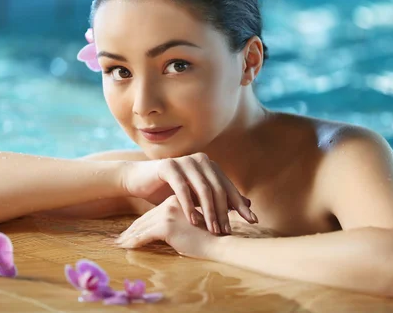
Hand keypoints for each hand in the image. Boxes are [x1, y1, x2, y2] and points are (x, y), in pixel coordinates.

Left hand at [115, 195, 215, 258]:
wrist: (221, 242)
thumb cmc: (210, 236)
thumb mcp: (192, 224)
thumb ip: (179, 222)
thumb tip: (168, 232)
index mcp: (176, 199)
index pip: (153, 213)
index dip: (140, 223)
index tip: (129, 231)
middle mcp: (170, 203)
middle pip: (145, 218)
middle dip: (130, 230)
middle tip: (118, 238)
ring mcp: (168, 213)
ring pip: (142, 226)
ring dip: (128, 237)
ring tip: (119, 244)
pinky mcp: (166, 225)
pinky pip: (144, 236)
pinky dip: (133, 243)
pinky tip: (125, 247)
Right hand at [121, 152, 256, 234]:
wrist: (139, 180)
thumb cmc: (169, 190)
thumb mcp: (196, 195)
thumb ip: (219, 197)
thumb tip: (246, 203)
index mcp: (210, 166)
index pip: (229, 186)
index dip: (240, 204)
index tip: (252, 221)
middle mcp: (200, 160)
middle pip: (218, 188)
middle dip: (224, 212)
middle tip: (226, 231)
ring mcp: (185, 161)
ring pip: (203, 189)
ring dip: (209, 211)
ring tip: (212, 229)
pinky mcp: (169, 166)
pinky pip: (183, 188)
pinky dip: (189, 205)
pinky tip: (193, 220)